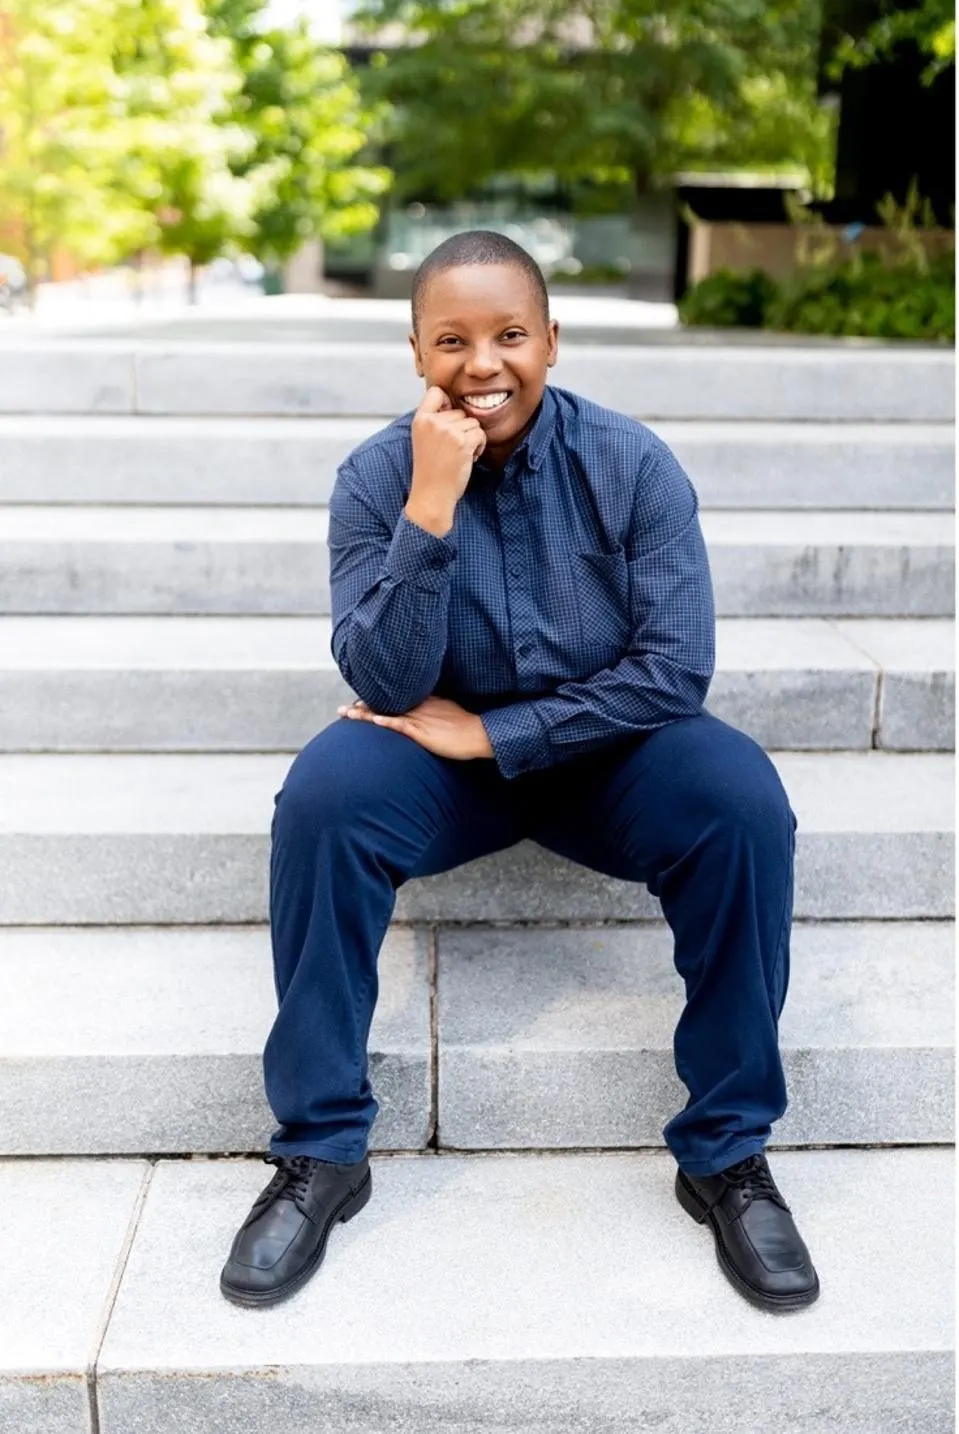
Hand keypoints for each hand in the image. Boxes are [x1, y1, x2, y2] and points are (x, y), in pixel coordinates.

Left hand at [337, 695, 493, 760]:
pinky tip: (375, 722)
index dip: (374, 700)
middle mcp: (418, 707)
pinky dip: (388, 723)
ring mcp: (420, 719)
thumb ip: (432, 710)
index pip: (394, 698)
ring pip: (388, 713)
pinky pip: (403, 726)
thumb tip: (423, 715)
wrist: (480, 734)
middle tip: (343, 708)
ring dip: (366, 715)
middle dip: (363, 706)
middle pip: (385, 704)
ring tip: (347, 714)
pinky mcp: (423, 733)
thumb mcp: (447, 712)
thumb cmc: (466, 727)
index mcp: (423, 702)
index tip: (358, 701)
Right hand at [406, 386, 485, 535]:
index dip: (446, 402)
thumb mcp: (423, 439)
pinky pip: (480, 434)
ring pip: (472, 423)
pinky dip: (479, 446)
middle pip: (460, 411)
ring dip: (472, 439)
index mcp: (420, 420)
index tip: (447, 419)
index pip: (436, 392)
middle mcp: (433, 422)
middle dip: (462, 429)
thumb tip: (451, 401)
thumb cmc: (430, 470)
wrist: (431, 495)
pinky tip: (468, 459)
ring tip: (458, 455)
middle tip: (452, 449)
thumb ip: (434, 421)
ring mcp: (448, 431)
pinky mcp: (463, 442)